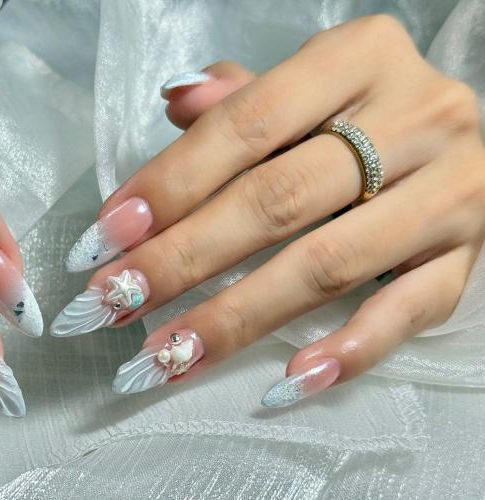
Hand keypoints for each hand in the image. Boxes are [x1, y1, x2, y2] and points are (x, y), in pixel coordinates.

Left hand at [53, 15, 484, 404]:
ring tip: (168, 354)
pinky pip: (410, 312)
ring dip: (238, 315)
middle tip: (116, 300)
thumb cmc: (368, 112)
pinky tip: (286, 384)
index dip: (171, 183)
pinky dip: (348, 349)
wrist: (476, 136)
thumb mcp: (311, 84)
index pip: (247, 125)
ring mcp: (452, 190)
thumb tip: (176, 102)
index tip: (107, 236)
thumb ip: (244, 98)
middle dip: (184, 257)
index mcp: (361, 59)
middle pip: (278, 200)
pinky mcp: (470, 254)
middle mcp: (416, 116)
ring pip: (328, 263)